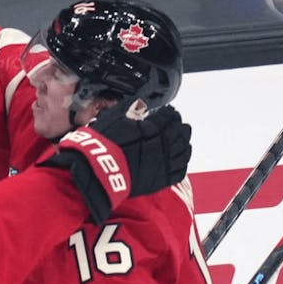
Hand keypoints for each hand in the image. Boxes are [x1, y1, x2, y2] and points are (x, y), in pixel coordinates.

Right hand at [41, 102, 191, 223]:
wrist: (98, 170)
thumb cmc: (103, 144)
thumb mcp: (114, 118)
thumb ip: (129, 109)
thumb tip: (138, 103)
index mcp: (153, 128)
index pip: (169, 117)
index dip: (170, 113)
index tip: (169, 112)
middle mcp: (163, 144)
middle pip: (181, 132)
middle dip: (180, 127)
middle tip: (178, 124)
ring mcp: (164, 163)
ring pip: (183, 151)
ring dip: (184, 143)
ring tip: (182, 140)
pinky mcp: (161, 180)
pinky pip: (179, 171)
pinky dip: (182, 164)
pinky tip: (180, 160)